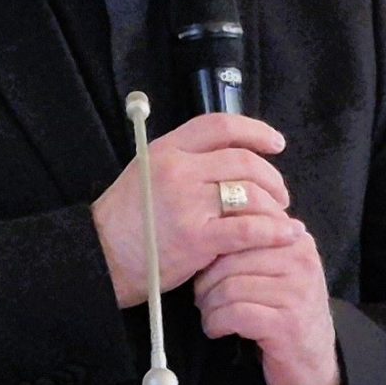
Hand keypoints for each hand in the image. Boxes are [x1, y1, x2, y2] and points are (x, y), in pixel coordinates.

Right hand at [92, 114, 298, 309]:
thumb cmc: (125, 221)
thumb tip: (228, 160)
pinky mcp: (196, 238)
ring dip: (274, 206)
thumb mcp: (146, 174)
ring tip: (280, 216)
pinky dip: (273, 231)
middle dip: (272, 176)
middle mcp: (178, 170)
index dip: (254, 131)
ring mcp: (187, 203)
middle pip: (243, 161)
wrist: (99, 258)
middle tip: (281, 192)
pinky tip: (286, 234)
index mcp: (166, 150)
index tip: (275, 143)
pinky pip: (248, 229)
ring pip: (250, 193)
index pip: (219, 126)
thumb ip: (183, 162)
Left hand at [194, 234, 342, 384]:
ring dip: (209, 305)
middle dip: (206, 281)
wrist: (315, 363)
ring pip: (229, 287)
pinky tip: (217, 329)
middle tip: (202, 298)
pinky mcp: (286, 325)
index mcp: (296, 240)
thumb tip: (213, 224)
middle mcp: (301, 261)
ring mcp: (297, 293)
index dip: (215, 245)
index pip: (245, 225)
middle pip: (230, 258)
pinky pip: (234, 314)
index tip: (206, 265)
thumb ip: (257, 244)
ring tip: (210, 314)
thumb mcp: (279, 270)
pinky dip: (216, 323)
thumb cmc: (287, 313)